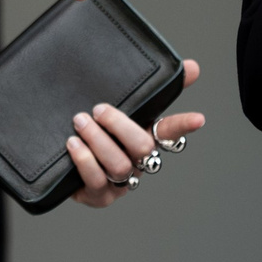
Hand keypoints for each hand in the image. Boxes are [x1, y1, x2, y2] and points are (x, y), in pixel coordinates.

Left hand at [67, 61, 204, 206]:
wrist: (63, 161)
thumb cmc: (95, 130)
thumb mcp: (117, 106)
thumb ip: (147, 87)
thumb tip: (191, 66)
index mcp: (146, 137)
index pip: (170, 130)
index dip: (184, 125)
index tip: (198, 118)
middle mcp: (139, 162)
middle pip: (143, 147)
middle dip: (120, 126)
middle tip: (98, 109)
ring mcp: (122, 182)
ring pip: (120, 165)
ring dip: (98, 141)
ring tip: (79, 123)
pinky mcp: (101, 196)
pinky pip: (97, 182)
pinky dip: (85, 161)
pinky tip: (73, 145)